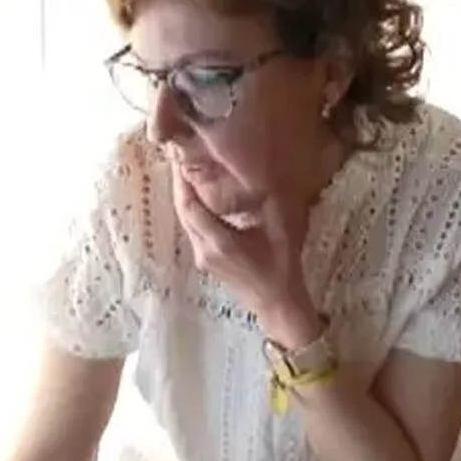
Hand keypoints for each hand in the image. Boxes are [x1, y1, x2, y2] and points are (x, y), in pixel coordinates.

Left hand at [170, 162, 322, 346]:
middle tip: (178, 155)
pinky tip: (198, 195)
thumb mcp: (280, 232)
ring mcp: (202, 257)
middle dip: (179, 183)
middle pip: (182, 211)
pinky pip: (193, 229)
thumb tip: (260, 173)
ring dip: (184, 196)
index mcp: (220, 242)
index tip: (179, 155)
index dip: (182, 180)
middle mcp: (204, 249)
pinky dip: (192, 209)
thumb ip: (268, 203)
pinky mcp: (206, 260)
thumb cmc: (282, 270)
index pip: (190, 206)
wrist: (277, 305)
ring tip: (186, 170)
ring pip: (186, 220)